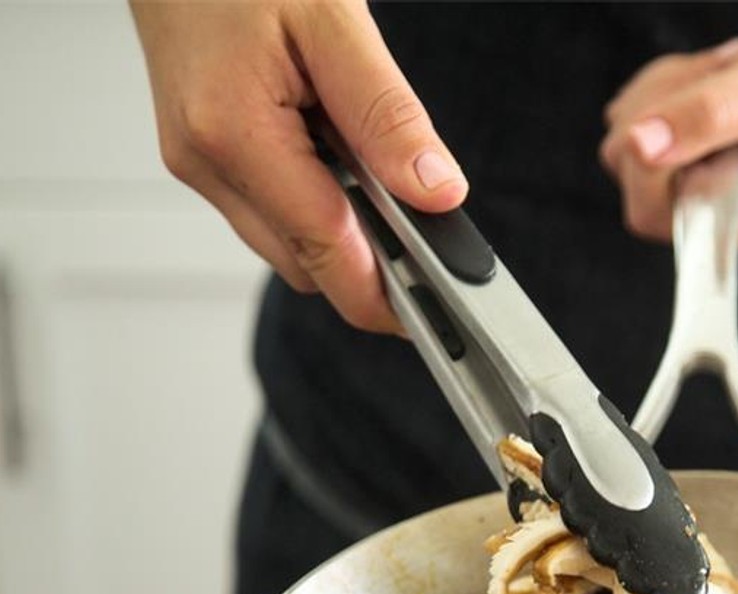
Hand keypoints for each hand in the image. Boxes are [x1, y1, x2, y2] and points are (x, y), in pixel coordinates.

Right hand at [130, 0, 466, 332]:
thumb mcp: (333, 21)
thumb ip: (386, 115)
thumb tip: (435, 193)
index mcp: (233, 134)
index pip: (327, 253)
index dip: (386, 297)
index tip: (436, 314)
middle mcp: (204, 162)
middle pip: (307, 264)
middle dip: (370, 264)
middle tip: (427, 238)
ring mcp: (197, 163)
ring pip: (288, 244)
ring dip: (341, 231)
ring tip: (378, 177)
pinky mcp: (201, 155)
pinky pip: (270, 209)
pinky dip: (315, 203)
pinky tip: (338, 159)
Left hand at [599, 19, 737, 249]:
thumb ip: (708, 116)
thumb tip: (639, 144)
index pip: (655, 212)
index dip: (650, 157)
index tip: (696, 97)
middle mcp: (708, 214)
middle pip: (630, 172)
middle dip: (659, 107)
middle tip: (720, 71)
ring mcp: (685, 188)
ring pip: (625, 139)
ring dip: (663, 90)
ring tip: (723, 70)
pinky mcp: (673, 159)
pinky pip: (631, 119)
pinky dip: (660, 86)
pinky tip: (708, 77)